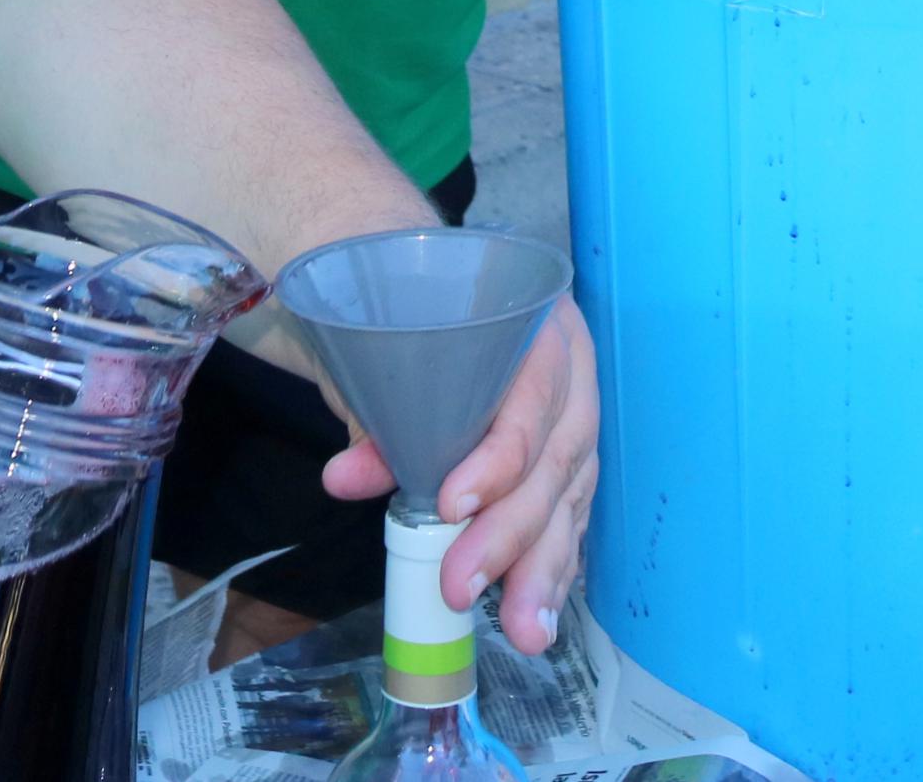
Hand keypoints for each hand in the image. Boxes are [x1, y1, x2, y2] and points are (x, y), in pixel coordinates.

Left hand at [324, 295, 598, 650]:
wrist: (433, 292)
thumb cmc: (414, 313)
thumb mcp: (388, 347)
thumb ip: (376, 412)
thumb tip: (345, 477)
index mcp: (537, 325)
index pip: (533, 394)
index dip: (500, 457)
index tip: (449, 507)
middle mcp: (572, 373)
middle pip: (559, 459)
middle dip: (512, 535)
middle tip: (460, 589)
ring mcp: (577, 420)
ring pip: (572, 497)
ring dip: (545, 568)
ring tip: (527, 631)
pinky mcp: (571, 463)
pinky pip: (572, 515)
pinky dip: (554, 565)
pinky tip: (539, 610)